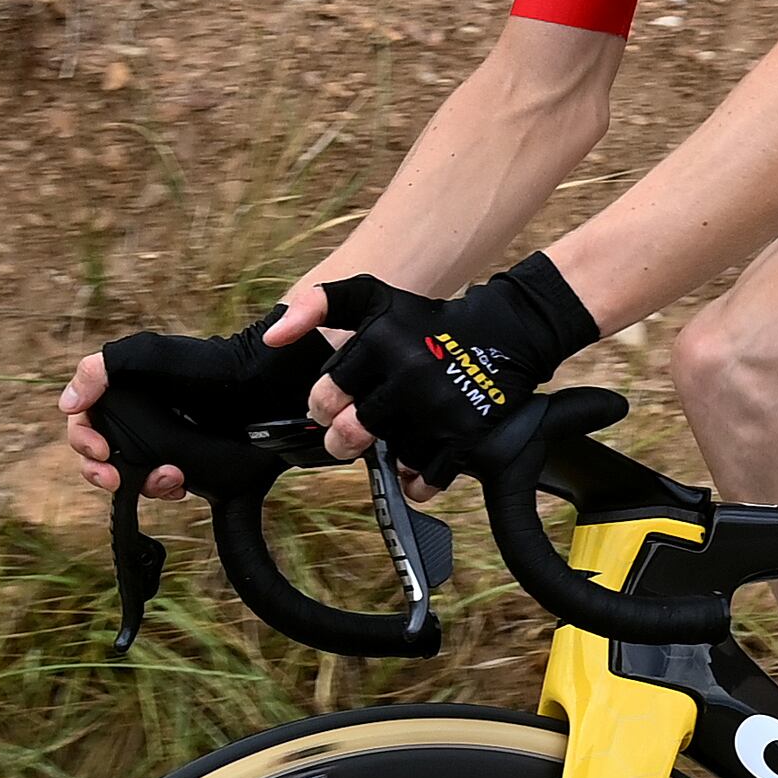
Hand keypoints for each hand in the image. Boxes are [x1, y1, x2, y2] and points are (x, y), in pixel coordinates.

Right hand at [66, 305, 332, 495]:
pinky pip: (164, 485)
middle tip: (118, 479)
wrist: (260, 387)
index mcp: (123, 392)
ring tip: (172, 477)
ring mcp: (163, 441)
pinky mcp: (189, 461)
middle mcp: (139, 418)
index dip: (83, 441)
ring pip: (131, 476)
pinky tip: (183, 482)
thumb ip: (100, 370)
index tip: (101, 452)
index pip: (84, 423)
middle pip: (100, 456)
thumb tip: (67, 405)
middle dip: (103, 472)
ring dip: (142, 483)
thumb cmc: (205, 365)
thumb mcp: (147, 355)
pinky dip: (167, 488)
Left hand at [320, 255, 598, 480]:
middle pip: (351, 433)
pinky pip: (425, 478)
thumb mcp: (372, 296)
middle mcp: (409, 375)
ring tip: (392, 439)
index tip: (332, 405)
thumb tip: (272, 338)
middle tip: (349, 435)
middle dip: (344, 439)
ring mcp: (438, 408)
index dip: (323, 405)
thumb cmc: (426, 321)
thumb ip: (317, 304)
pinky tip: (415, 465)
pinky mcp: (465, 435)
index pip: (326, 394)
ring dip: (386, 456)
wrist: (504, 334)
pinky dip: (416, 481)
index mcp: (380, 343)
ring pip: (388, 456)